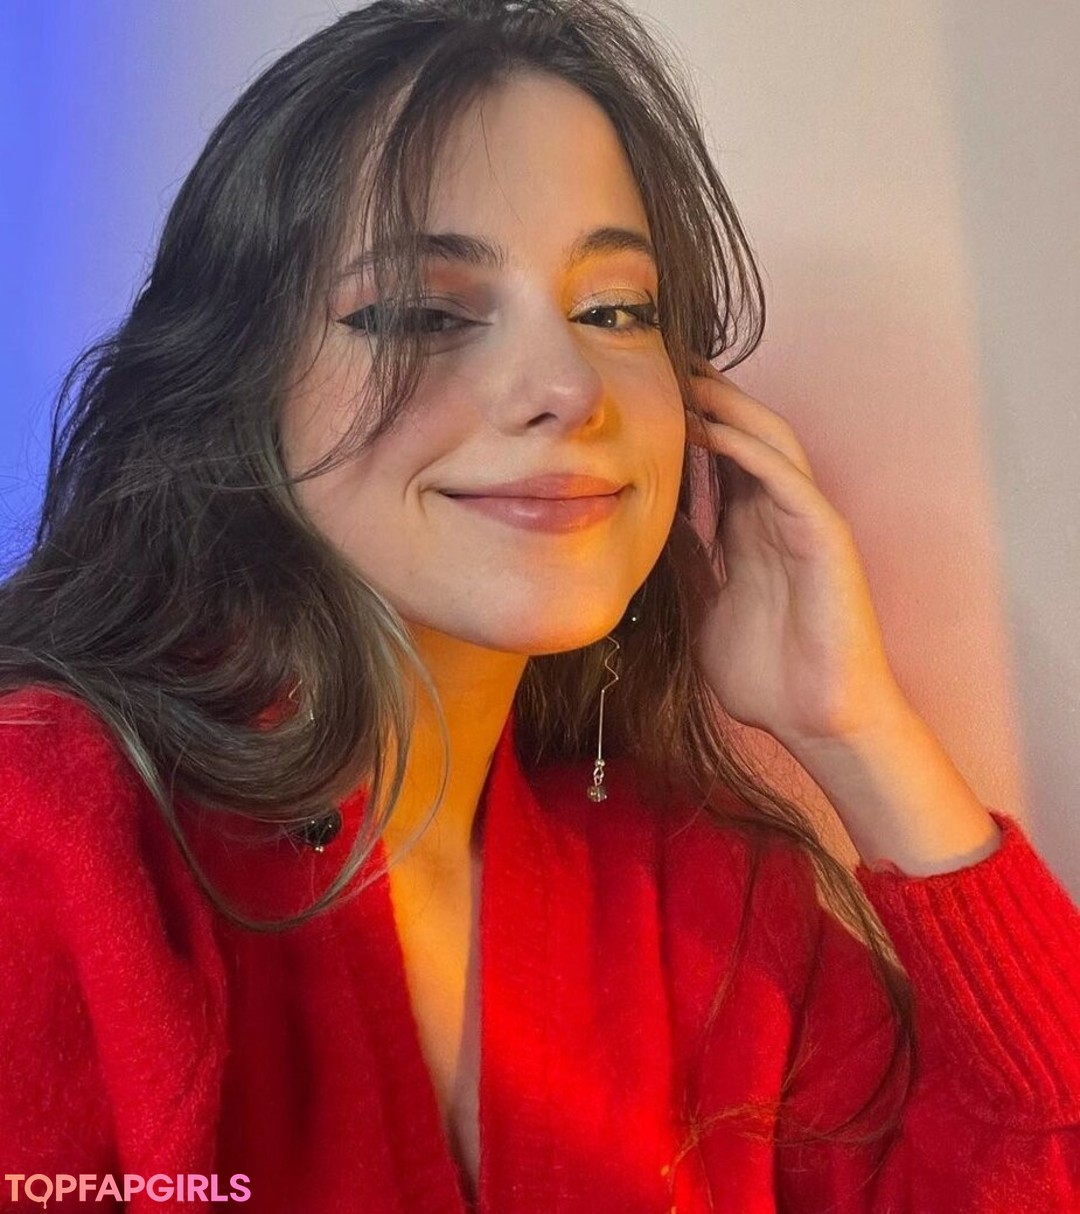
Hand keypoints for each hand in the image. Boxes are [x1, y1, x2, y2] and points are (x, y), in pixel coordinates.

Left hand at [678, 365, 907, 750]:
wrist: (816, 721)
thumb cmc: (767, 675)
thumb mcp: (706, 610)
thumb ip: (687, 567)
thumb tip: (649, 533)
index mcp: (751, 531)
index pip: (719, 460)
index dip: (686, 426)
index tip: (641, 399)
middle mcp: (778, 517)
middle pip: (745, 436)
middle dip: (708, 398)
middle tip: (663, 365)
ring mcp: (805, 523)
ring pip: (771, 443)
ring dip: (730, 408)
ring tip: (687, 378)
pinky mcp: (826, 538)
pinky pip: (789, 480)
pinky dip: (753, 452)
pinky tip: (716, 431)